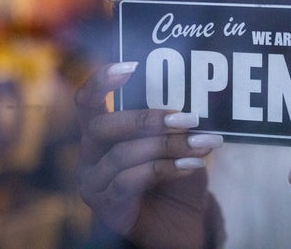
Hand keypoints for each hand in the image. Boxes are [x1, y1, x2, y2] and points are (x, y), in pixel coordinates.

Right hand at [75, 62, 224, 247]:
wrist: (184, 223)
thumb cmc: (178, 175)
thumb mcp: (178, 141)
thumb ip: (175, 120)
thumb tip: (194, 93)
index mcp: (101, 133)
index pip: (86, 101)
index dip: (100, 81)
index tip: (130, 66)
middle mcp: (89, 156)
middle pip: (101, 126)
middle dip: (147, 119)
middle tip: (189, 119)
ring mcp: (93, 184)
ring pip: (122, 155)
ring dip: (168, 146)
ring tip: (204, 144)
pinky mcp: (106, 208)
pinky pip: (130, 181)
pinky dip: (166, 169)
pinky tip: (193, 166)